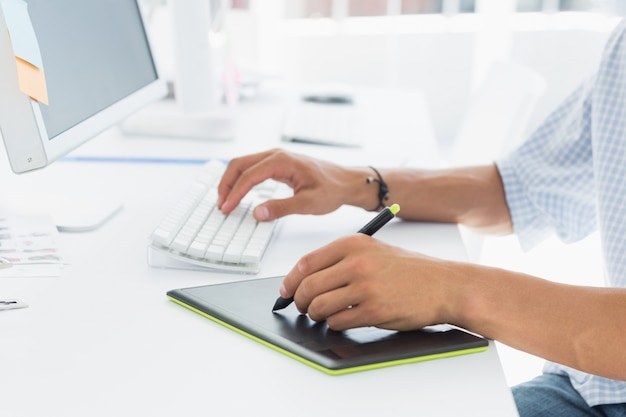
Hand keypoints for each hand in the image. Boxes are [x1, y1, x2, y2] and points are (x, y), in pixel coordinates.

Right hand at [218, 149, 365, 220]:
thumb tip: (257, 213)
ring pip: (243, 164)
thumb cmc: (332, 189)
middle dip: (226, 184)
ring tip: (225, 200)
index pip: (249, 175)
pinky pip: (252, 168)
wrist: (345, 182)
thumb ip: (281, 208)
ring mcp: (276, 158)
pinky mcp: (278, 164)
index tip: (226, 207)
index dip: (235, 193)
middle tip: (221, 204)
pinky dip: (241, 179)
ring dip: (231, 181)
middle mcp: (277, 155)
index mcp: (282, 161)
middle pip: (240, 164)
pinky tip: (238, 193)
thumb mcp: (308, 203)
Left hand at [280, 234, 457, 330]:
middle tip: (302, 307)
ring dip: (316, 314)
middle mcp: (357, 262)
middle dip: (299, 301)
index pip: (306, 263)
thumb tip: (303, 278)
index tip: (286, 291)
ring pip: (320, 306)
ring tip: (323, 314)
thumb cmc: (406, 269)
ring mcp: (365, 287)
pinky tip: (343, 319)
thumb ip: (339, 260)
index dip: (291, 281)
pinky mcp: (374, 310)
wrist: (442, 284)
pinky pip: (338, 321)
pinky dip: (335, 324)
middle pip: (308, 286)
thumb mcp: (372, 251)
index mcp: (353, 244)